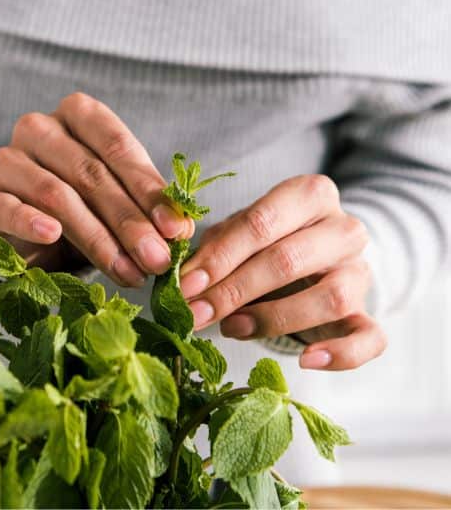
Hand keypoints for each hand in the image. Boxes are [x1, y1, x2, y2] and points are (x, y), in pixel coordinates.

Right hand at [0, 92, 192, 285]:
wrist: (23, 226)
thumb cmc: (81, 204)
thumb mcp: (116, 197)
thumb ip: (144, 204)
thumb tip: (178, 230)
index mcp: (78, 114)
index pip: (118, 147)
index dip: (149, 190)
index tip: (176, 230)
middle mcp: (39, 128)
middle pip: (91, 174)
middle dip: (130, 222)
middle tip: (157, 260)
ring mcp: (7, 160)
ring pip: (56, 194)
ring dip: (97, 238)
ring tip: (127, 272)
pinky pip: (7, 208)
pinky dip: (30, 221)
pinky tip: (52, 235)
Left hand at [179, 174, 386, 370]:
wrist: (315, 258)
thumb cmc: (266, 241)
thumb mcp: (237, 233)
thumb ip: (214, 249)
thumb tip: (185, 280)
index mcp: (309, 195)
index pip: (261, 222)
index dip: (220, 257)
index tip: (187, 285)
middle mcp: (343, 228)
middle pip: (288, 259)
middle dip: (234, 290)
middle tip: (197, 313)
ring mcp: (360, 271)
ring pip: (328, 298)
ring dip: (272, 319)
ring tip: (232, 328)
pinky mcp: (367, 312)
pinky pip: (370, 338)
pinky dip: (342, 354)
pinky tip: (306, 361)